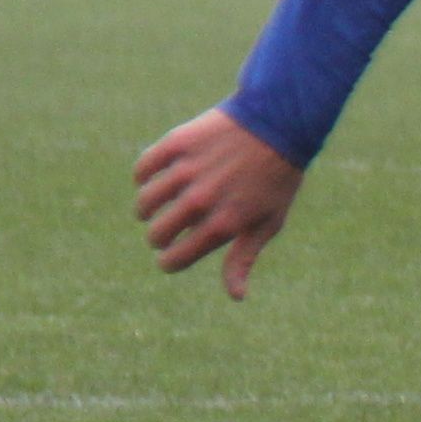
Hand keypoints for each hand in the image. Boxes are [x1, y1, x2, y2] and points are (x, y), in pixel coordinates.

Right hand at [134, 107, 301, 299]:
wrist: (278, 124)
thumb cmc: (276, 180)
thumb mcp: (268, 223)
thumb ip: (244, 259)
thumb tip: (236, 297)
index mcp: (223, 225)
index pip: (175, 259)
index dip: (168, 262)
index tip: (170, 257)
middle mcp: (201, 200)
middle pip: (156, 233)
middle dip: (158, 238)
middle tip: (165, 231)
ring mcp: (186, 171)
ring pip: (145, 202)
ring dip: (146, 209)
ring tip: (154, 207)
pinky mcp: (176, 144)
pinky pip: (143, 168)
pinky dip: (142, 177)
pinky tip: (152, 179)